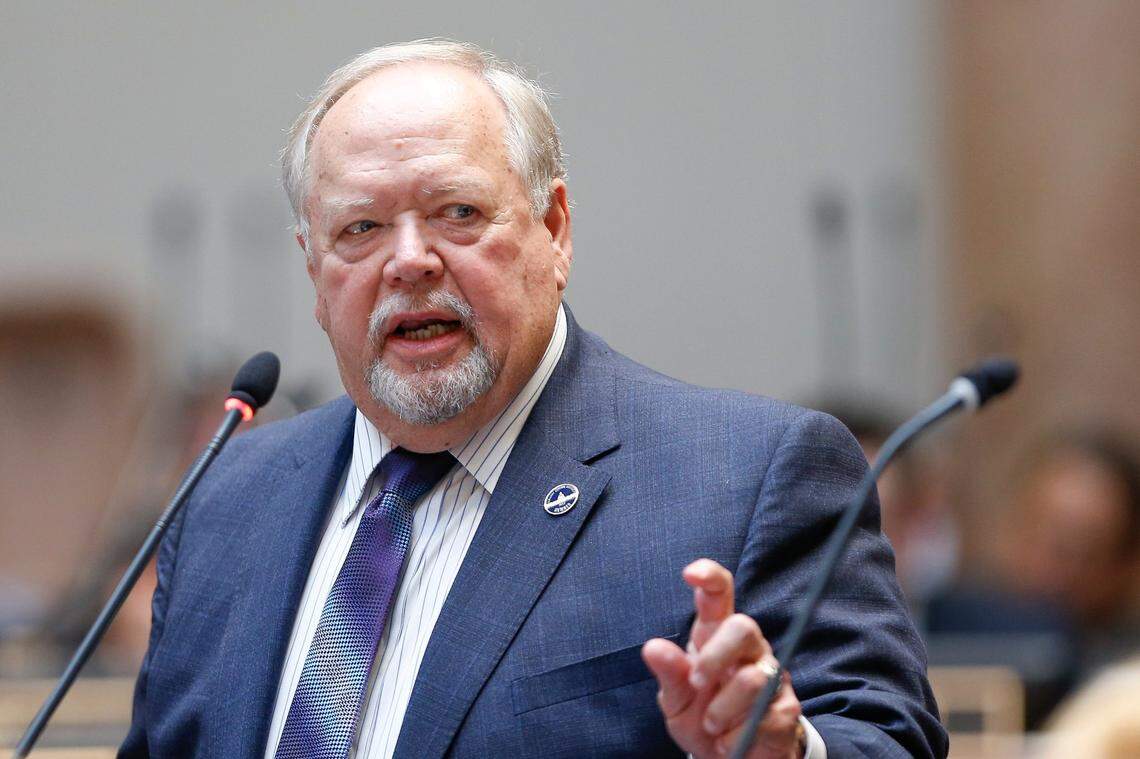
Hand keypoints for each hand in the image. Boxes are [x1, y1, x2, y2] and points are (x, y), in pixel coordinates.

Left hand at [642, 559, 802, 757]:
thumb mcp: (676, 700)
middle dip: (715, 657)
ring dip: (722, 711)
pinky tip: (730, 741)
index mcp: (715, 636)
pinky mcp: (787, 707)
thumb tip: (652, 648)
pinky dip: (740, 736)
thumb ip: (670, 674)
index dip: (709, 577)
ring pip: (753, 679)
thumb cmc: (700, 718)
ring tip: (711, 727)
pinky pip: (768, 716)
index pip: (719, 594)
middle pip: (744, 627)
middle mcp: (748, 647)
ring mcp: (772, 675)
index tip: (690, 574)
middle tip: (696, 685)